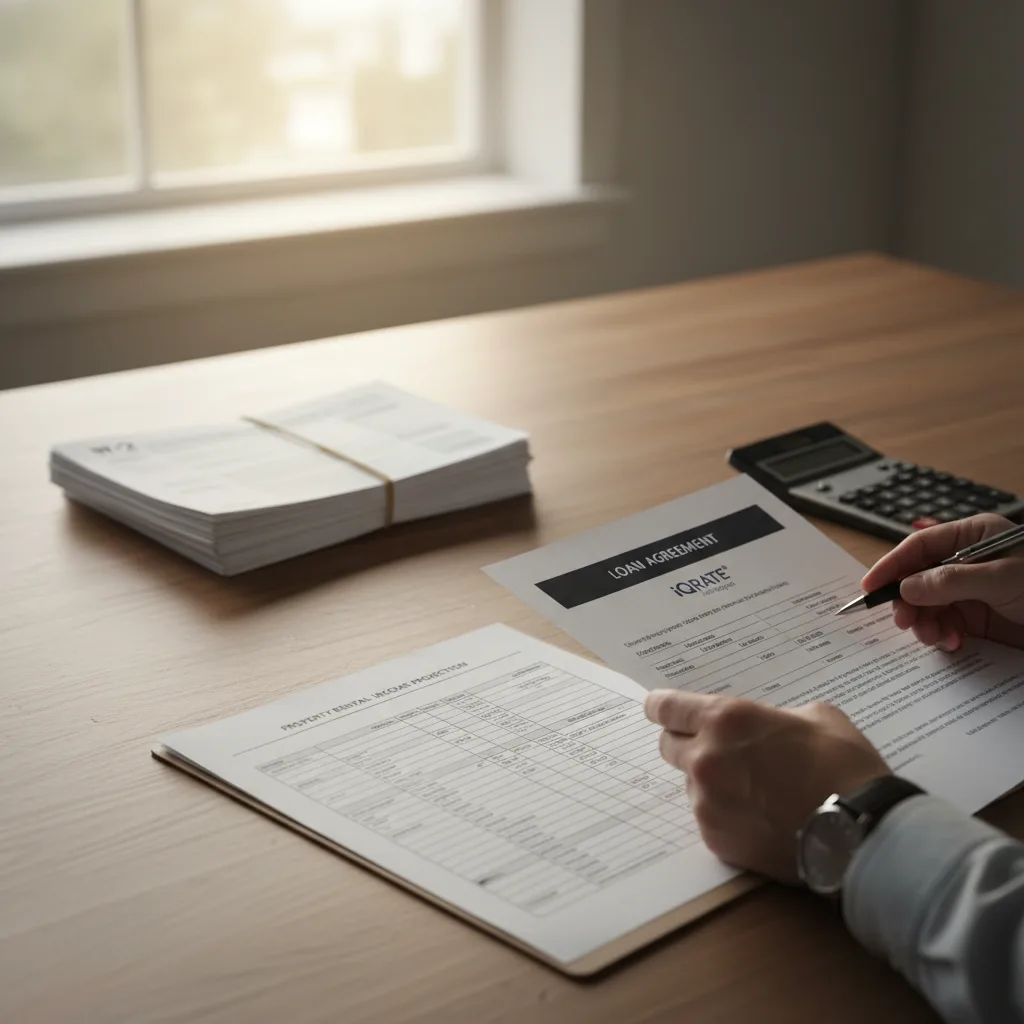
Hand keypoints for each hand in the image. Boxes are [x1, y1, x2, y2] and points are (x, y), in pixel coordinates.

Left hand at [645, 691, 887, 882]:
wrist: (861, 832)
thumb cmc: (843, 766)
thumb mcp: (816, 717)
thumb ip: (774, 716)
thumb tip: (764, 726)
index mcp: (726, 719)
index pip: (666, 707)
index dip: (662, 708)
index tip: (660, 710)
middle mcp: (706, 758)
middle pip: (668, 746)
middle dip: (686, 744)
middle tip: (716, 750)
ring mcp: (707, 802)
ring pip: (691, 784)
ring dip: (710, 782)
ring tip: (753, 790)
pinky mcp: (715, 839)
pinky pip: (708, 817)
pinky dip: (725, 814)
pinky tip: (759, 817)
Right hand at [860, 514, 1023, 651]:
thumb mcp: (1002, 578)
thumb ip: (951, 582)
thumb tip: (906, 588)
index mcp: (973, 538)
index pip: (920, 546)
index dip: (892, 564)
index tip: (871, 586)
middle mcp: (967, 563)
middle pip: (918, 578)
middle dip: (908, 601)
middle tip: (904, 622)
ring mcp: (972, 592)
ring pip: (928, 605)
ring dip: (925, 623)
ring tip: (935, 637)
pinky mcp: (979, 619)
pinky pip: (945, 625)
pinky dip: (942, 636)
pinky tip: (952, 643)